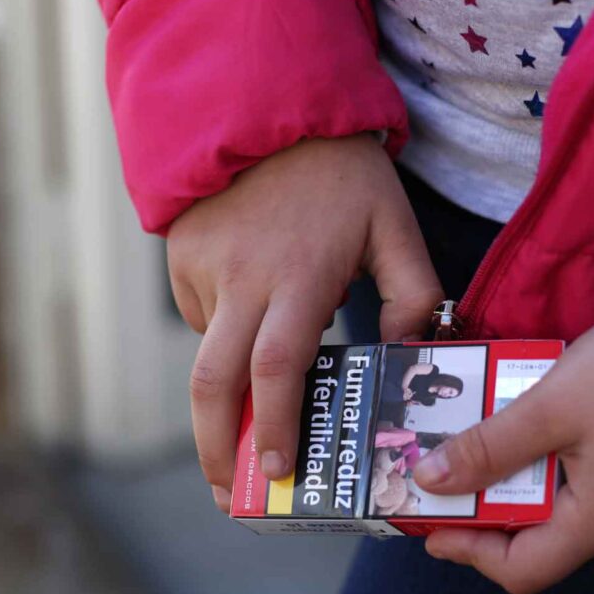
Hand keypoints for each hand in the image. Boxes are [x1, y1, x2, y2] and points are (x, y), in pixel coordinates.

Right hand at [169, 135, 442, 510]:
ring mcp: (203, 268)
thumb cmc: (339, 171)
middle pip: (213, 383)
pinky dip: (220, 333)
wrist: (265, 103)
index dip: (274, 425)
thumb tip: (408, 353)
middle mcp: (243, 279)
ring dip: (224, 391)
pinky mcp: (180, 255)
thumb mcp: (393, 224)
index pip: (279, 367)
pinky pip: (198, 315)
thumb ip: (413, 292)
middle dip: (216, 447)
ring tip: (248, 412)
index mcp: (300, 276)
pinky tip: (250, 312)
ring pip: (206, 352)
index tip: (279, 471)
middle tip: (229, 490)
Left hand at [413, 323, 593, 593]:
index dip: (470, 551)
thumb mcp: (545, 408)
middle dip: (487, 509)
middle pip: (541, 537)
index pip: (523, 569)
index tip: (432, 525)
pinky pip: (587, 477)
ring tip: (476, 445)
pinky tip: (525, 427)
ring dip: (515, 478)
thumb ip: (486, 448)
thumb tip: (431, 480)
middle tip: (446, 477)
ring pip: (562, 503)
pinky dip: (548, 460)